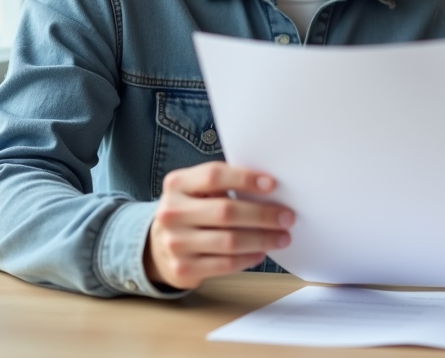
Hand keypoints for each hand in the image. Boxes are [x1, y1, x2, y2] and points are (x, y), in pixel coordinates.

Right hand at [144, 161, 293, 289]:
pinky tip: (261, 252)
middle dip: (263, 214)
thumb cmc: (190, 212)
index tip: (272, 184)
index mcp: (177, 184)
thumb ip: (223, 185)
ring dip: (262, 239)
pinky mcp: (183, 269)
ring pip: (229, 241)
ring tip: (281, 237)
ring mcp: (175, 242)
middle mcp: (172, 212)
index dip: (244, 178)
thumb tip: (269, 188)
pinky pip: (225, 264)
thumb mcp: (196, 191)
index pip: (213, 176)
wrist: (158, 247)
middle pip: (226, 211)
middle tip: (287, 217)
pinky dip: (248, 258)